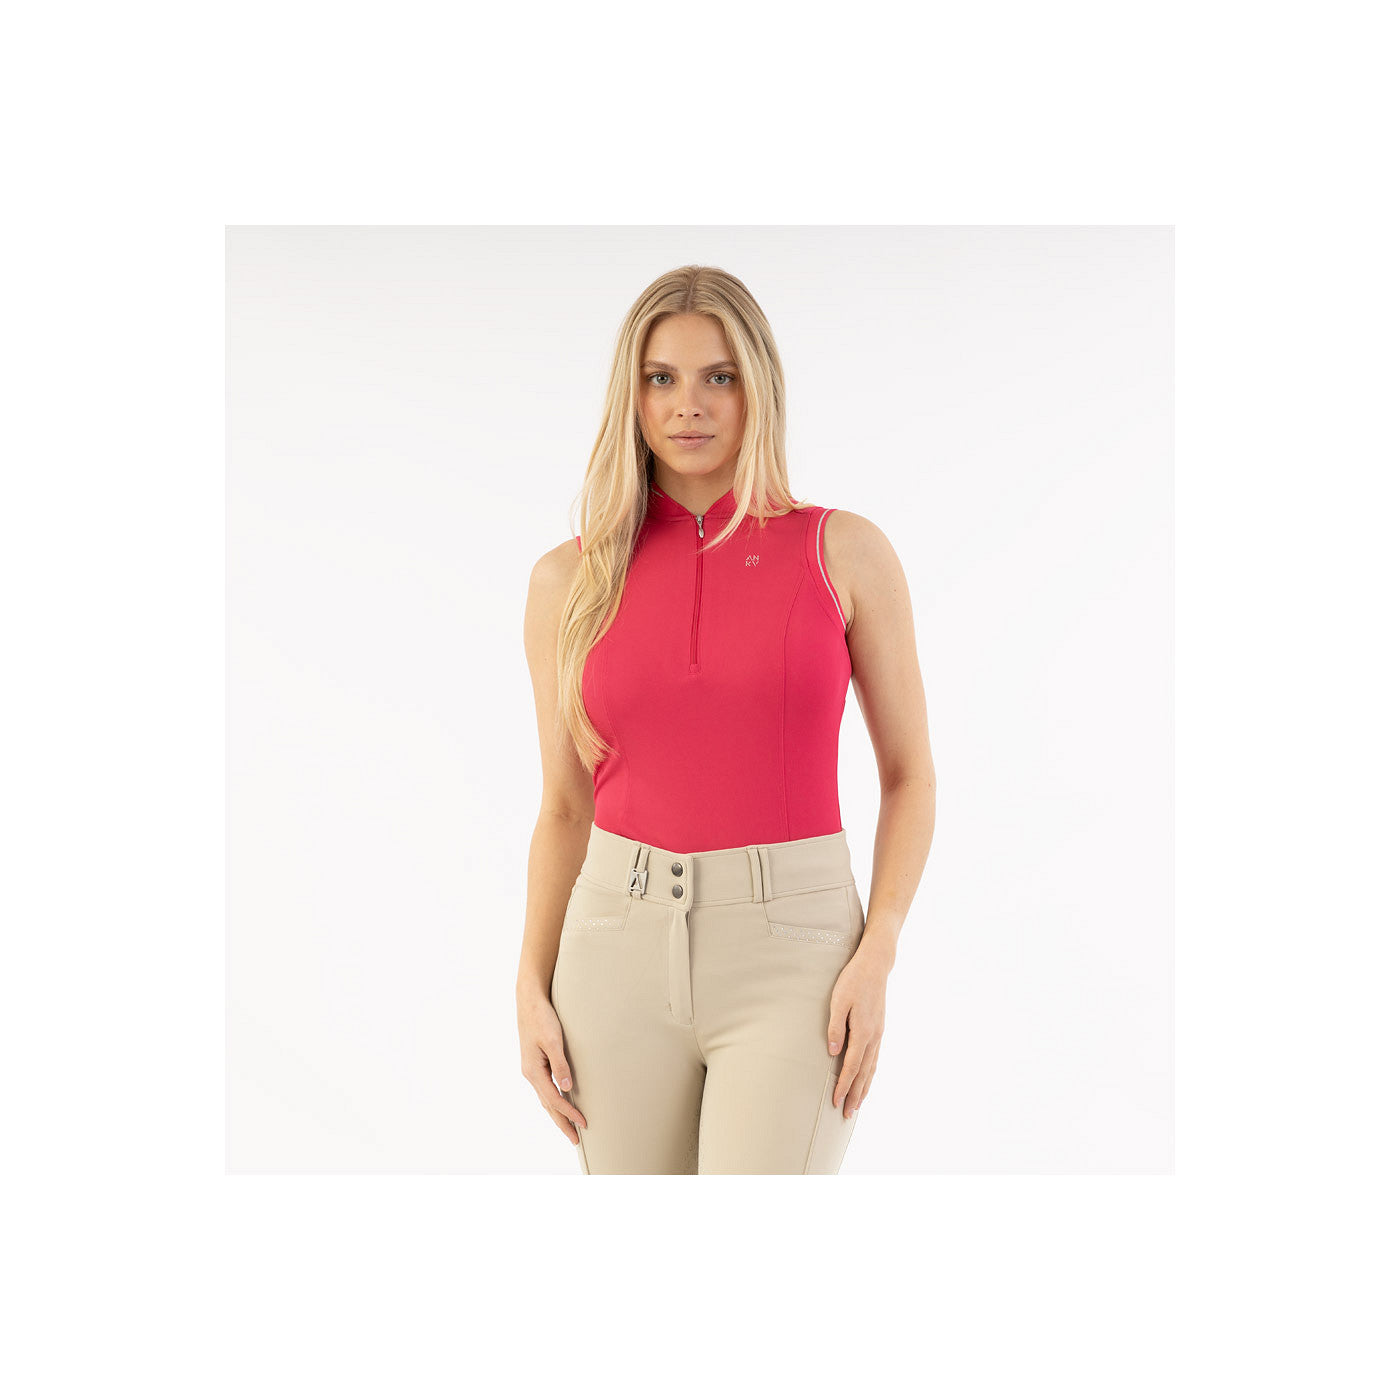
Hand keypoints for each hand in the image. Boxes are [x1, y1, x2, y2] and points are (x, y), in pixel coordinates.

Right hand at [518, 992, 586, 1144]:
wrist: (529, 1000)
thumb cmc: (542, 1018)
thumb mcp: (552, 1040)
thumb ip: (560, 1064)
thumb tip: (567, 1088)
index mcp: (533, 1071)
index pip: (554, 1100)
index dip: (569, 1113)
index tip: (584, 1124)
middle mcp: (530, 1073)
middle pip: (547, 1105)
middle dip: (562, 1123)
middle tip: (576, 1140)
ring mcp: (532, 1069)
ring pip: (545, 1098)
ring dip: (557, 1114)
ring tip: (569, 1128)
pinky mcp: (535, 1062)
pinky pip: (545, 1088)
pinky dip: (553, 1101)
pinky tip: (560, 1103)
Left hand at [827, 945, 889, 1117]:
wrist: (875, 964)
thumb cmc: (853, 980)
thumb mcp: (838, 1001)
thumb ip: (835, 1028)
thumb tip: (833, 1054)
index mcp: (862, 1031)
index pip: (851, 1066)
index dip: (843, 1086)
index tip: (836, 1101)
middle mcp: (873, 1036)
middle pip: (863, 1072)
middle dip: (855, 1094)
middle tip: (846, 1114)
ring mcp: (878, 1033)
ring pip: (872, 1067)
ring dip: (864, 1087)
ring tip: (857, 1104)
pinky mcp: (879, 1028)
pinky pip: (875, 1058)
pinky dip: (871, 1073)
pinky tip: (867, 1079)